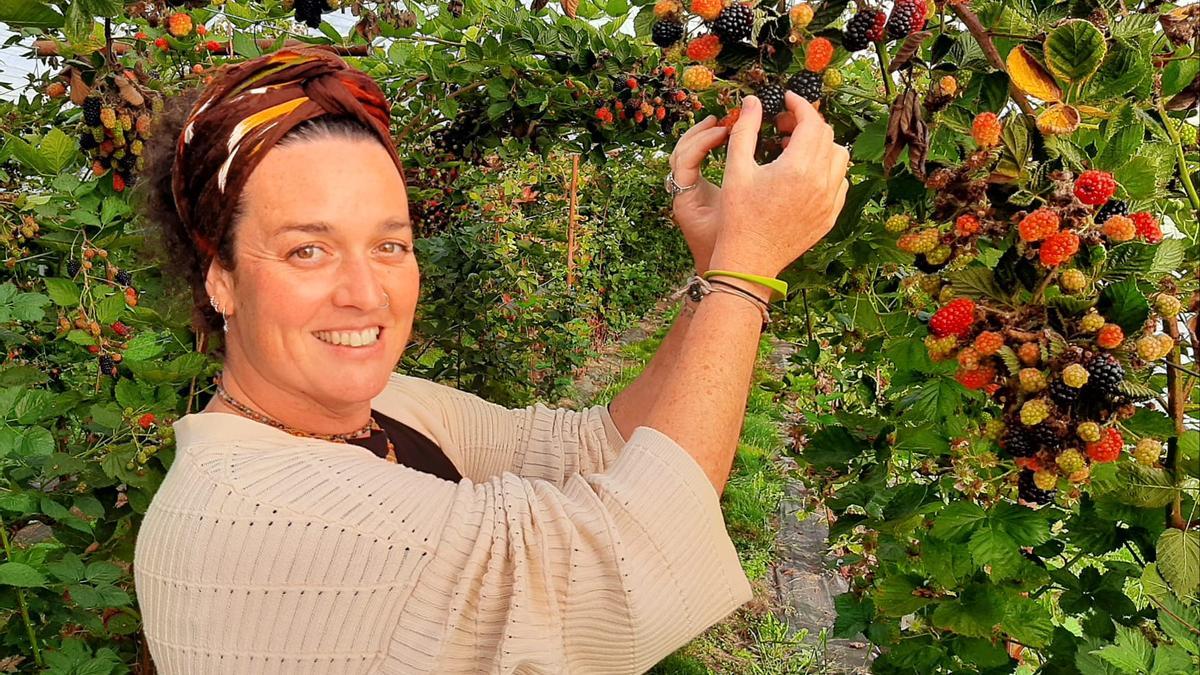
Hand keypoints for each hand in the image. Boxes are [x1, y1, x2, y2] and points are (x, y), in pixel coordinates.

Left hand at [667, 115, 729, 272]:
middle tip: (721, 121)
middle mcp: (682, 194)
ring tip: (723, 126)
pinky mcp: (697, 194)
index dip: (703, 141)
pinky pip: (697, 164)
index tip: (726, 132)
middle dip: (699, 133)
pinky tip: (729, 143)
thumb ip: (739, 190)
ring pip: (686, 157)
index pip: (685, 159)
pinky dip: (709, 150)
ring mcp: (688, 193)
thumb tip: (743, 156)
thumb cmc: (729, 248)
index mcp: (686, 198)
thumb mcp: (735, 215)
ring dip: (702, 138)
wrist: (725, 272)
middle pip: (680, 153)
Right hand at [709, 91, 849, 281]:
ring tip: (793, 151)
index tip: (787, 99)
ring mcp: (830, 201)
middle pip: (826, 135)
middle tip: (782, 126)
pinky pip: (840, 181)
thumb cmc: (738, 216)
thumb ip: (745, 130)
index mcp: (798, 167)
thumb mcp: (736, 168)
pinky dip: (827, 169)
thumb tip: (753, 101)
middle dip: (806, 123)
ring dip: (820, 145)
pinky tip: (803, 174)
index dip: (800, 104)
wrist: (750, 260)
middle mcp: (821, 182)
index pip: (811, 121)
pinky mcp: (831, 215)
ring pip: (839, 156)